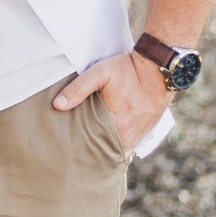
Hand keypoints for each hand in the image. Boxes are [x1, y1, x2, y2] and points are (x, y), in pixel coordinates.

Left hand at [52, 50, 171, 151]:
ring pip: (116, 148)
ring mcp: (139, 135)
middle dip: (90, 149)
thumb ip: (78, 89)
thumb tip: (57, 105)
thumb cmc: (127, 69)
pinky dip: (116, 142)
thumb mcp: (100, 73)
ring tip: (87, 144)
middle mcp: (128, 136)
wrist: (158, 67)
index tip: (67, 144)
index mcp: (116, 124)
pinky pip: (127, 144)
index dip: (79, 145)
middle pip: (103, 149)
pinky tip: (105, 139)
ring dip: (104, 146)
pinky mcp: (145, 131)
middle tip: (74, 146)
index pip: (92, 145)